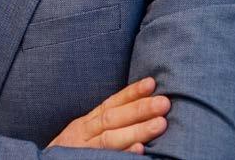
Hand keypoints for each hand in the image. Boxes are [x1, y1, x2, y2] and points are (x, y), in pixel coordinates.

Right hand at [47, 77, 169, 154]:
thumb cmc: (70, 152)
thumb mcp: (84, 133)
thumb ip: (103, 124)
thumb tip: (135, 112)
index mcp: (86, 123)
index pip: (111, 103)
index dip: (131, 93)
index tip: (152, 83)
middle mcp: (84, 132)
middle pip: (113, 118)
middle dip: (140, 109)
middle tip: (164, 102)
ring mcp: (84, 149)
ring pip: (111, 138)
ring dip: (137, 130)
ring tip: (161, 123)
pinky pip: (105, 157)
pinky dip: (124, 153)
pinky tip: (140, 151)